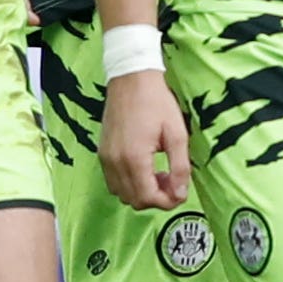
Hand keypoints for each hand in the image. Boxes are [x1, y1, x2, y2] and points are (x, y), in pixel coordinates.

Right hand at [100, 67, 190, 211]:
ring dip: (142, 192)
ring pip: (122, 195)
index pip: (147, 198)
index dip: (167, 202)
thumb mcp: (177, 134)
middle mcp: (114, 162)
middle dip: (156, 198)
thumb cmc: (156, 102)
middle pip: (134, 201)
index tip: (180, 193)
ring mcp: (105, 159)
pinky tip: (145, 168)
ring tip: (159, 173)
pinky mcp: (102, 153)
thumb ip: (180, 167)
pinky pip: (113, 182)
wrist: (131, 79)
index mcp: (134, 158)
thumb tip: (180, 194)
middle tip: (172, 181)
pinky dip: (130, 184)